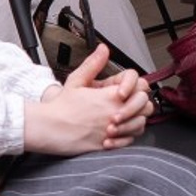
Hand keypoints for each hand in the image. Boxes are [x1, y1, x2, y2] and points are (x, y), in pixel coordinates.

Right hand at [23, 44, 152, 153]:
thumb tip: (103, 50)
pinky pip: (130, 139)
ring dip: (136, 118)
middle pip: (145, 106)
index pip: (140, 87)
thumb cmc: (61, 107)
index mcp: (110, 97)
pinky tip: (118, 129)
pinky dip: (128, 134)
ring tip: (124, 116)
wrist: (49, 128)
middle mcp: (116, 113)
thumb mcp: (76, 80)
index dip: (137, 86)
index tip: (127, 89)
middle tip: (129, 101)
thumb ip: (93, 64)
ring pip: (141, 124)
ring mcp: (114, 130)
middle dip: (140, 102)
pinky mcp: (109, 145)